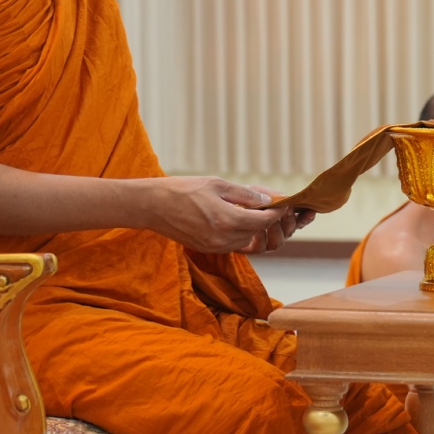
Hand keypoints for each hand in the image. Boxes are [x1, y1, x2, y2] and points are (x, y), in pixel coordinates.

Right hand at [141, 177, 288, 253]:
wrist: (152, 206)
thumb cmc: (182, 190)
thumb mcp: (217, 184)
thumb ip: (245, 195)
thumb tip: (267, 201)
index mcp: (227, 220)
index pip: (264, 221)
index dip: (276, 212)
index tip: (281, 203)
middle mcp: (223, 239)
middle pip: (257, 232)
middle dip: (265, 218)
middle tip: (265, 203)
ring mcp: (215, 247)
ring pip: (246, 240)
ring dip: (252, 227)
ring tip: (249, 209)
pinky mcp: (207, 249)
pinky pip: (233, 244)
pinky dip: (239, 233)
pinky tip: (234, 219)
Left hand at [245, 186, 314, 252]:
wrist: (217, 208)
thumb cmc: (238, 197)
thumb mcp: (254, 190)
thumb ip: (268, 193)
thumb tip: (284, 197)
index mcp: (280, 219)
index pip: (299, 220)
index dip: (306, 218)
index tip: (311, 211)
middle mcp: (275, 232)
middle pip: (290, 231)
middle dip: (290, 220)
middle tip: (286, 210)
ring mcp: (263, 242)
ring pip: (278, 242)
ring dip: (276, 230)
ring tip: (270, 219)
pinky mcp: (249, 248)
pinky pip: (260, 247)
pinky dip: (261, 238)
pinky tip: (256, 229)